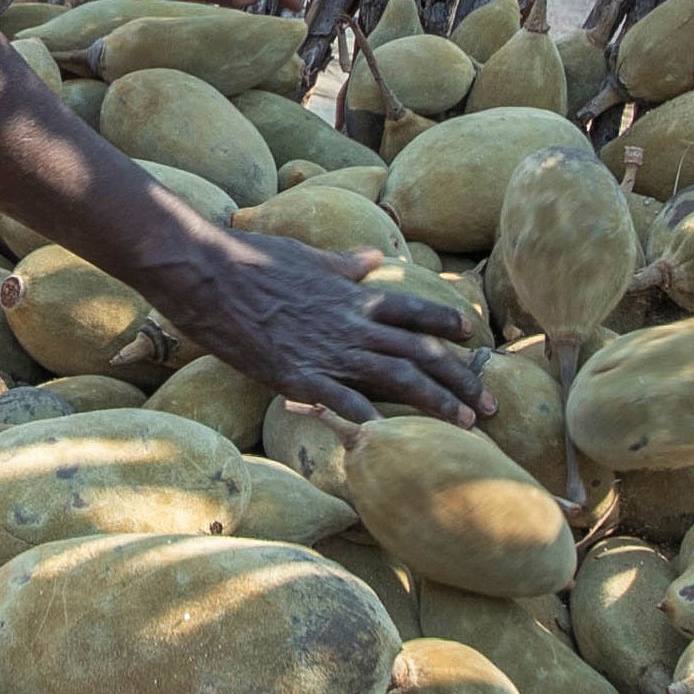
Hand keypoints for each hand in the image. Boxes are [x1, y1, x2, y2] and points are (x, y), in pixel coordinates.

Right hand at [157, 227, 485, 426]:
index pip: (413, 308)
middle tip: (490, 403)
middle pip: (419, 350)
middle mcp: (350, 322)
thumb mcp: (304, 254)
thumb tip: (372, 256)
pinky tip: (395, 439)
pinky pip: (344, 400)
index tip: (473, 338)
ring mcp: (327, 349)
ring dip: (436, 401)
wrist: (204, 269)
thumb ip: (342, 262)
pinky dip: (372, 418)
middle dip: (460, 377)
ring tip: (466, 424)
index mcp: (351, 293)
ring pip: (397, 376)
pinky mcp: (296, 374)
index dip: (446, 323)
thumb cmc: (248, 257)